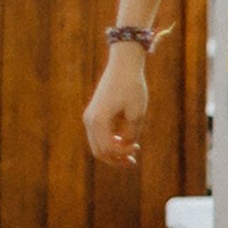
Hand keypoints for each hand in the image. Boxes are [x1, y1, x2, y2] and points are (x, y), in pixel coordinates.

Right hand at [83, 51, 147, 168]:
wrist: (123, 65)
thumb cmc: (132, 87)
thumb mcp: (136, 113)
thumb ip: (131, 134)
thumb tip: (125, 147)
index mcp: (99, 120)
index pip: (108, 148)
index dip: (124, 153)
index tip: (138, 146)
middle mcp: (90, 120)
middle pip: (99, 151)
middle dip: (116, 160)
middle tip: (132, 162)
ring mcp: (89, 117)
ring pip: (97, 145)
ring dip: (113, 153)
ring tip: (130, 157)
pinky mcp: (94, 114)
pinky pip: (98, 136)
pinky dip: (110, 143)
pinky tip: (124, 142)